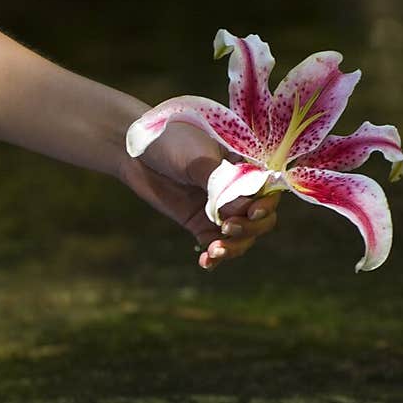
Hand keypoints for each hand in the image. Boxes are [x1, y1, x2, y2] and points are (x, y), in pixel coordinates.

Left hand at [118, 120, 278, 269]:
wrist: (134, 150)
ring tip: (215, 250)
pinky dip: (215, 256)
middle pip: (260, 219)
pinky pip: (215, 244)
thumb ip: (220, 184)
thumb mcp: (197, 158)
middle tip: (227, 228)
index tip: (252, 212)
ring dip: (233, 247)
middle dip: (249, 229)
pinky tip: (206, 261)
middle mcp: (237, 190)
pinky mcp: (200, 223)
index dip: (266, 204)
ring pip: (241, 237)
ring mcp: (219, 209)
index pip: (267, 190)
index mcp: (244, 166)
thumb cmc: (169, 141)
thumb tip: (242, 212)